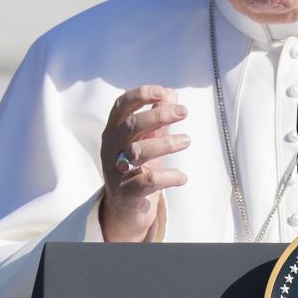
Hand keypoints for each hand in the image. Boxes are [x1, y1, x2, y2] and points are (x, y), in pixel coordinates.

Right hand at [99, 85, 189, 241]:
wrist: (124, 206)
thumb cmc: (137, 165)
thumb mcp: (146, 140)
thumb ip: (157, 119)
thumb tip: (171, 93)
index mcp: (114, 130)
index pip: (121, 106)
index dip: (140, 96)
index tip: (163, 91)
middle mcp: (111, 148)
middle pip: (130, 126)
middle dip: (158, 116)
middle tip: (183, 112)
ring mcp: (116, 170)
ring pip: (138, 152)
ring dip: (166, 144)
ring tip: (187, 140)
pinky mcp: (126, 192)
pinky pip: (147, 181)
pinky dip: (169, 177)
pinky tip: (183, 177)